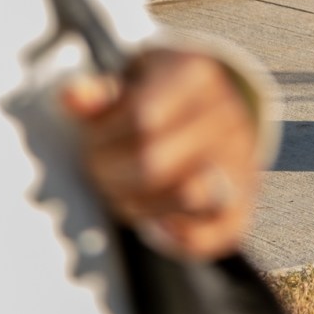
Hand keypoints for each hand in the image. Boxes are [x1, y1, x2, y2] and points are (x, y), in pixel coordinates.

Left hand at [61, 48, 261, 259]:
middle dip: (111, 175)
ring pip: (188, 197)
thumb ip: (100, 94)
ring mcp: (242, 162)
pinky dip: (177, 237)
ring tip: (124, 192)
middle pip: (154, 163)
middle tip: (99, 171)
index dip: (103, 138)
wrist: (216, 110)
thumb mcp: (132, 81)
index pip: (141, 118)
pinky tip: (155, 221)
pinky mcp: (244, 205)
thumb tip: (70, 96)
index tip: (92, 140)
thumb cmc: (160, 96)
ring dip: (139, 204)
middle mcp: (229, 117)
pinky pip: (214, 235)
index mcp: (198, 77)